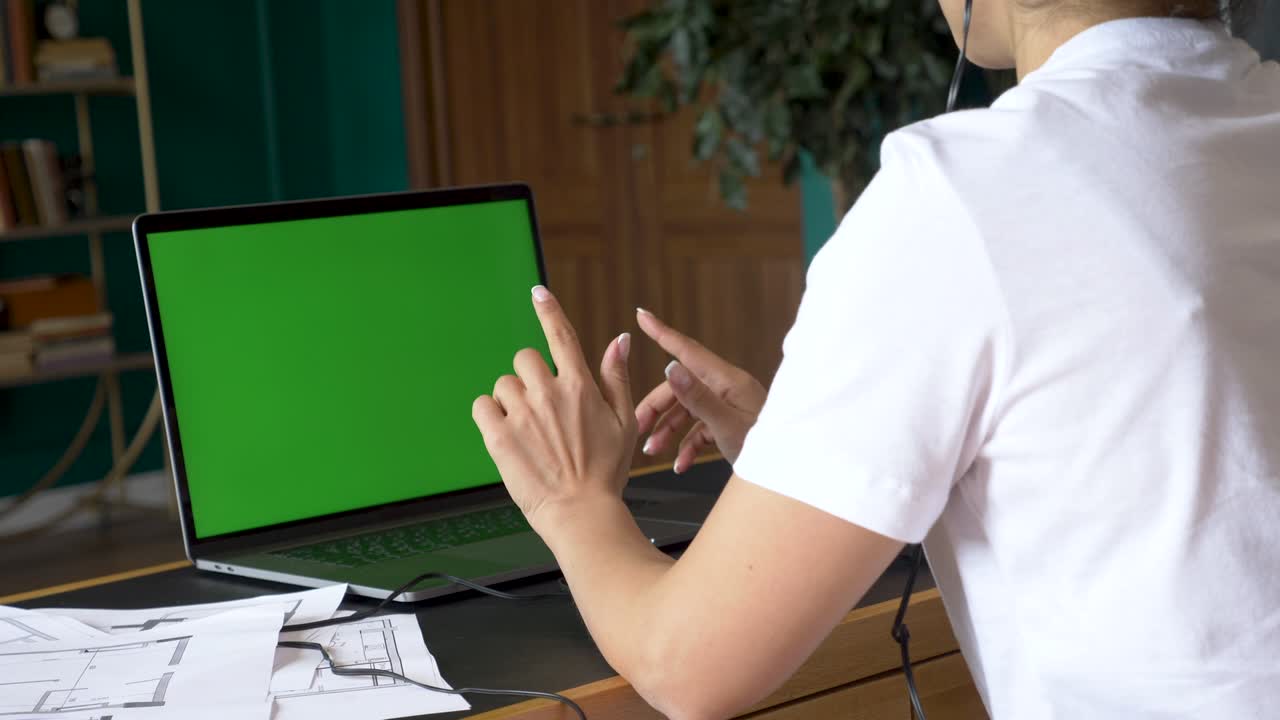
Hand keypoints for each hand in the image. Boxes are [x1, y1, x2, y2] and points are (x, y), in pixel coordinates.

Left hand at [472, 286, 637, 531]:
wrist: (581, 513)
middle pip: (524, 359)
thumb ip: (617, 377)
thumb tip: (620, 339)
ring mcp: (522, 414)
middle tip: (540, 409)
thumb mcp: (625, 422)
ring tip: (527, 430)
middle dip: (529, 377)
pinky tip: (505, 434)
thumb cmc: (605, 472)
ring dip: (510, 400)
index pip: (561, 336)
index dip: (548, 310)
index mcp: (580, 387)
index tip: (538, 293)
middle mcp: (549, 394)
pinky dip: (488, 415)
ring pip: (503, 384)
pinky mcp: (499, 436)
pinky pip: (481, 406)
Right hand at [634, 309, 765, 472]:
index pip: (687, 350)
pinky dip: (688, 445)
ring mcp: (729, 405)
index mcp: (727, 380)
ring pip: (687, 411)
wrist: (791, 467)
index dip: (661, 332)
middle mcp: (726, 388)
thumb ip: (697, 398)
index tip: (641, 315)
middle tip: (637, 427)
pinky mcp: (730, 423)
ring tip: (653, 451)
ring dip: (668, 431)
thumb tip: (671, 368)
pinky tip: (682, 463)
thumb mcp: (727, 425)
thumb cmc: (768, 447)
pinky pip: (701, 428)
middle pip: (680, 387)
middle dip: (656, 408)